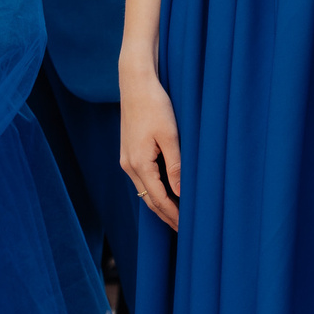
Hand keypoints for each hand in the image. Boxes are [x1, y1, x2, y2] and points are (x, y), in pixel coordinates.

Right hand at [119, 70, 182, 230]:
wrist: (136, 83)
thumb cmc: (155, 105)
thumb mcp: (170, 135)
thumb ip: (175, 166)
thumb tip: (181, 194)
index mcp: (139, 163)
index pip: (158, 199)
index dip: (173, 215)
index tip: (187, 228)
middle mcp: (129, 165)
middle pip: (148, 199)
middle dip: (166, 215)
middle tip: (183, 230)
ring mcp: (127, 159)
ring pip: (144, 190)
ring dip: (160, 204)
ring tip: (177, 215)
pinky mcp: (129, 152)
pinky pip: (142, 178)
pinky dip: (155, 189)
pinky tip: (166, 192)